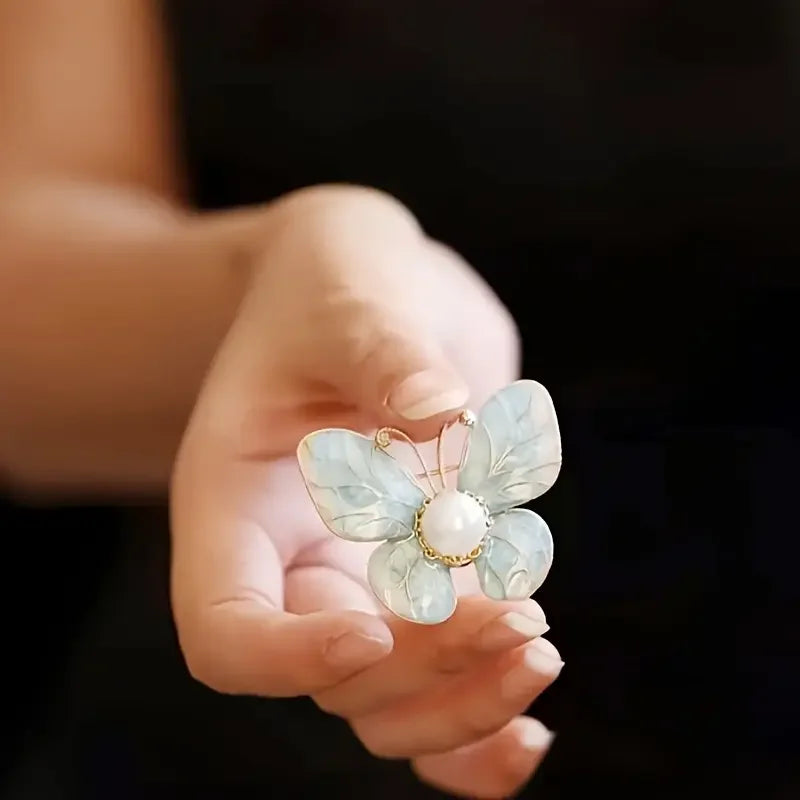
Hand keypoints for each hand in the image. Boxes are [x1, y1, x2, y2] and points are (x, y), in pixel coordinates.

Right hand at [171, 185, 562, 797]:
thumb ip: (385, 352)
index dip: (290, 657)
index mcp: (238, 504)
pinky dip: (480, 719)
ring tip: (538, 654)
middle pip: (337, 678)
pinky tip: (532, 721)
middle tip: (517, 622)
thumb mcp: (346, 296)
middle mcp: (291, 560)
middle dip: (427, 667)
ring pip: (393, 703)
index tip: (375, 630)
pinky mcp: (421, 571)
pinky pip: (438, 680)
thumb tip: (442, 410)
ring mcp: (360, 575)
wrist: (372, 291)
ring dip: (465, 705)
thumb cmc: (334, 283)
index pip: (227, 629)